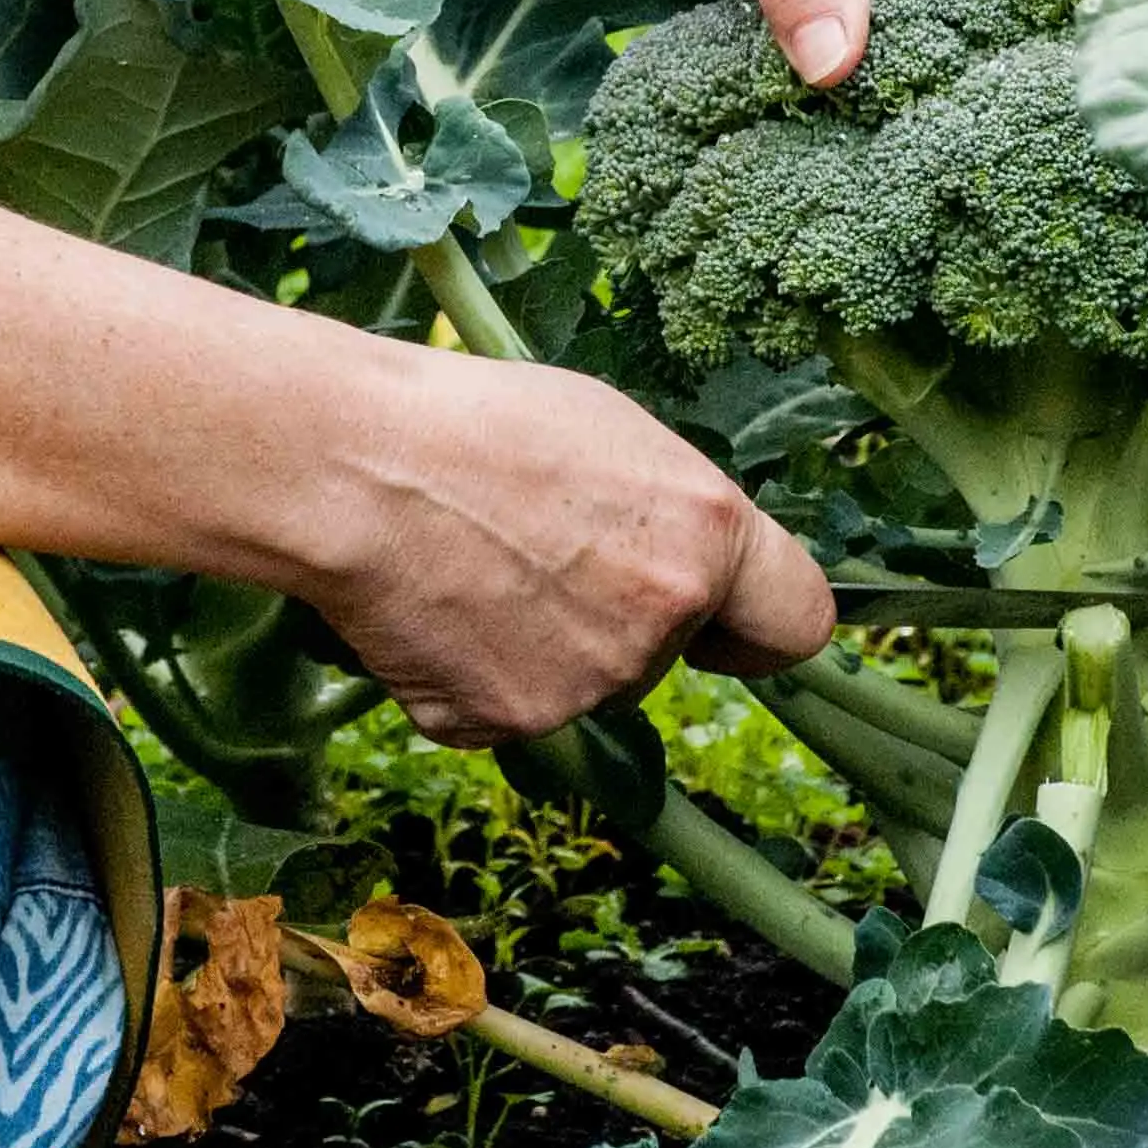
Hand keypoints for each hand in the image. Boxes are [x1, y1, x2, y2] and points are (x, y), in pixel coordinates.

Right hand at [294, 348, 833, 746]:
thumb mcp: (612, 433)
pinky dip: (473, 670)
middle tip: (537, 548)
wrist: (352, 469)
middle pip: (665, 652)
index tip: (727, 628)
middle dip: (619, 617)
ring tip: (472, 564)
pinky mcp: (506, 724)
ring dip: (543, 643)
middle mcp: (660, 625)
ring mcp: (583, 688)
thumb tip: (685, 560)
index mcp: (706, 539)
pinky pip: (506, 706)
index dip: (757, 626)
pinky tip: (436, 605)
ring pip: (585, 682)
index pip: (796, 621)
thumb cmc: (478, 423)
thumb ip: (673, 514)